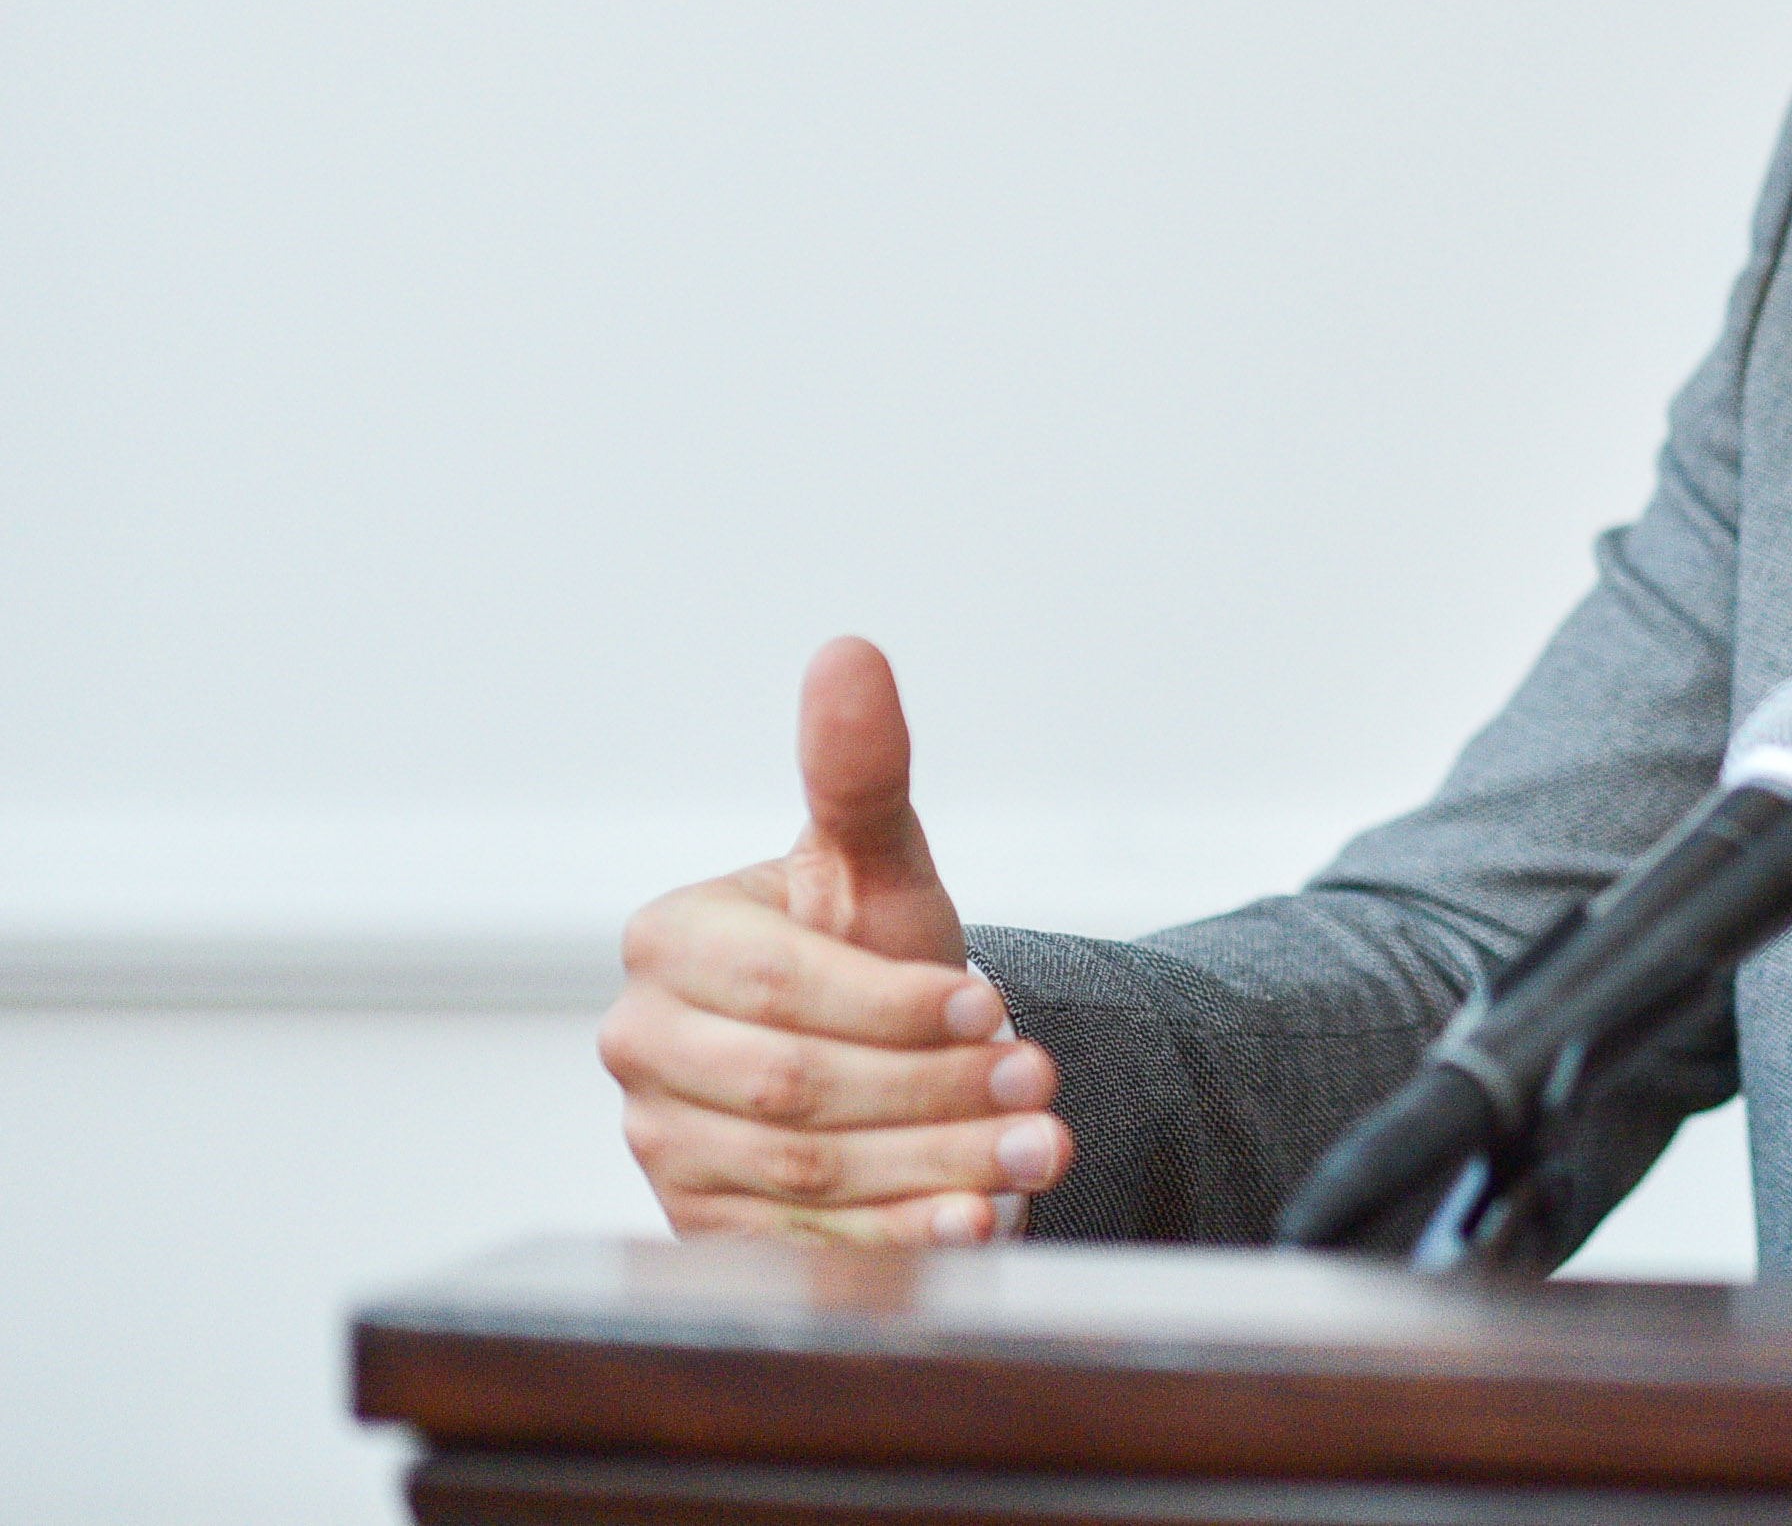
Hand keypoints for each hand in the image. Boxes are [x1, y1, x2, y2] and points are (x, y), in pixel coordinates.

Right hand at [598, 637, 1072, 1244]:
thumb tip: (851, 654)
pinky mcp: (703, 1225)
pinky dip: (897, 1238)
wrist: (882, 1048)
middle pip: (795, 1089)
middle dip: (931, 1093)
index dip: (895, 1005)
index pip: (782, 990)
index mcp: (671, 947)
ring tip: (1037, 1153)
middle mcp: (646, 1048)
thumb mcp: (876, 863)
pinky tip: (974, 1226)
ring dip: (935, 1166)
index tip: (994, 1009)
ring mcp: (664, 1145)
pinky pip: (801, 1243)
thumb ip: (859, 773)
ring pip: (807, 1170)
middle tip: (1039, 1089)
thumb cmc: (871, 943)